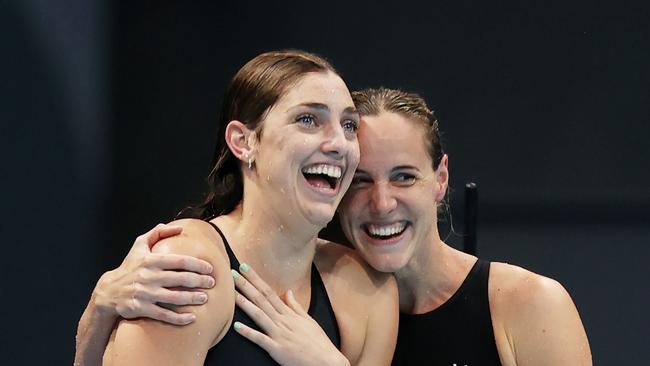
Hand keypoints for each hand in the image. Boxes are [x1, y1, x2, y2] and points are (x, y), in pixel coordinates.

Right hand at [93, 223, 215, 324]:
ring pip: (174, 297)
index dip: (197, 265)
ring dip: (192, 298)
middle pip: (180, 279)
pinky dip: (178, 318)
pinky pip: (163, 314)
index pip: (179, 261)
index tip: (209, 269)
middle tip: (212, 283)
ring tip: (205, 298)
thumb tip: (179, 228)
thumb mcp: (139, 245)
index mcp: (150, 260)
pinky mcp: (141, 308)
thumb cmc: (129, 266)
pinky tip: (191, 318)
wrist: (108, 290)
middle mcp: (148, 276)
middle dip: (199, 281)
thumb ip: (157, 232)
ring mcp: (144, 293)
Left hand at [232, 264, 349, 365]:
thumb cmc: (318, 342)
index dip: (255, 279)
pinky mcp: (277, 349)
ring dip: (244, 303)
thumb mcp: (308, 320)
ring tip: (231, 293)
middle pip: (261, 299)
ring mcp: (279, 334)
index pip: (269, 291)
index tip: (244, 267)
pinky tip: (237, 326)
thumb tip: (288, 292)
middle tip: (232, 273)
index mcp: (289, 313)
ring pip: (259, 315)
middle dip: (246, 285)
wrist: (327, 361)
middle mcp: (282, 321)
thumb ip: (295, 306)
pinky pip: (261, 339)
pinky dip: (249, 333)